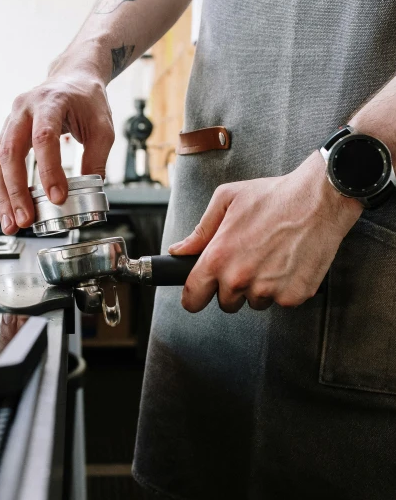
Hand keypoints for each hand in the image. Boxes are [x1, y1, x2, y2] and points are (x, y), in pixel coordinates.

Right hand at [0, 58, 114, 234]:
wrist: (73, 78)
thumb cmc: (87, 100)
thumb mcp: (103, 128)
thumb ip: (96, 159)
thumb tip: (91, 192)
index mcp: (50, 101)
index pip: (44, 138)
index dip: (48, 169)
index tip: (57, 197)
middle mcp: (24, 109)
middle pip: (11, 151)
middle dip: (17, 190)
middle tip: (25, 218)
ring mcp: (11, 120)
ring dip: (3, 195)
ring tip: (12, 223)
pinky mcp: (7, 132)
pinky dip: (1, 187)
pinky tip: (8, 209)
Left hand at [169, 152, 361, 312]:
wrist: (320, 200)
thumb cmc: (273, 196)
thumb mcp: (227, 200)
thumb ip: (200, 231)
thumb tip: (179, 250)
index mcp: (219, 258)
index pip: (193, 298)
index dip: (194, 298)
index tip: (199, 294)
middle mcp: (240, 279)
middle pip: (225, 303)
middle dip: (232, 288)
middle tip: (247, 261)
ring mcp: (268, 290)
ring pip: (254, 303)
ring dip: (258, 287)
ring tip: (271, 257)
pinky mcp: (293, 296)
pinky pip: (280, 301)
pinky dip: (283, 287)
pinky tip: (289, 262)